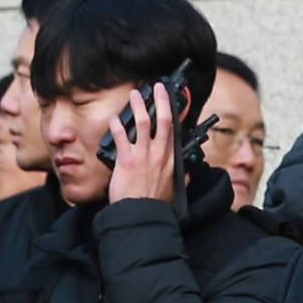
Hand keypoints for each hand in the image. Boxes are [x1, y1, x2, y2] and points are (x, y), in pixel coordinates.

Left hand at [107, 84, 177, 204]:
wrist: (141, 215)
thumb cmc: (155, 205)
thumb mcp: (175, 190)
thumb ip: (182, 178)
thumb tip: (189, 173)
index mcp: (171, 161)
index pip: (174, 131)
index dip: (173, 113)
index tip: (172, 103)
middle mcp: (159, 154)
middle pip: (163, 120)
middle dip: (161, 100)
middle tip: (158, 87)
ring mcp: (143, 155)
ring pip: (142, 122)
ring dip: (138, 105)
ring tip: (134, 95)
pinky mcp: (127, 158)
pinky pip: (120, 135)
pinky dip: (116, 125)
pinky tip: (113, 120)